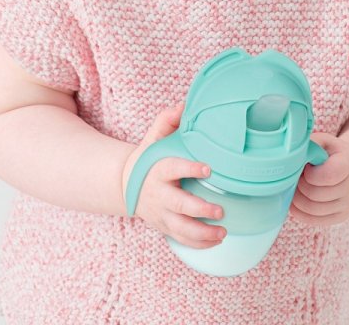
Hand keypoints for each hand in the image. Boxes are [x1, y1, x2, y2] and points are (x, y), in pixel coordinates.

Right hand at [121, 103, 226, 248]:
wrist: (124, 185)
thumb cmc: (147, 160)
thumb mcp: (152, 139)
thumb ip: (167, 121)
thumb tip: (185, 105)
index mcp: (158, 170)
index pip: (173, 168)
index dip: (190, 168)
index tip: (208, 168)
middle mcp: (158, 195)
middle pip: (178, 206)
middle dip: (200, 210)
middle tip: (220, 211)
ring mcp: (160, 214)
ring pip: (181, 229)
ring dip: (203, 233)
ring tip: (223, 232)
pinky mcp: (164, 226)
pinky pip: (181, 239)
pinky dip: (199, 244)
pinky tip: (217, 241)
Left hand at [289, 132, 348, 225]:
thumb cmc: (334, 154)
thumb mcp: (325, 142)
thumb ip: (311, 145)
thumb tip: (292, 152)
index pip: (328, 176)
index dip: (310, 173)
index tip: (306, 166)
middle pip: (315, 194)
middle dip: (299, 185)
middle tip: (295, 176)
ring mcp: (348, 205)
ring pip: (312, 209)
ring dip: (296, 198)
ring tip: (295, 186)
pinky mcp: (341, 217)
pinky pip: (314, 220)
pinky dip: (299, 211)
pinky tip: (295, 200)